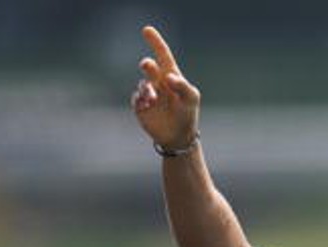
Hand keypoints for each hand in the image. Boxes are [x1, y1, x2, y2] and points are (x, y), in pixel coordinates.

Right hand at [131, 25, 199, 149]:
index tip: (147, 30)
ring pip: (142, 85)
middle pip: (149, 67)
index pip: (163, 55)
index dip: (155, 42)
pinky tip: (148, 106)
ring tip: (153, 99)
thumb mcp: (191, 99)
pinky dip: (141, 100)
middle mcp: (158, 82)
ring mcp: (148, 93)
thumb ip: (183, 86)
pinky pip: (136, 98)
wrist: (178, 136)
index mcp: (172, 76)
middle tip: (148, 66)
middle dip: (148, 65)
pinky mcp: (140, 105)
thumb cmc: (187, 114)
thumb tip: (169, 76)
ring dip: (147, 90)